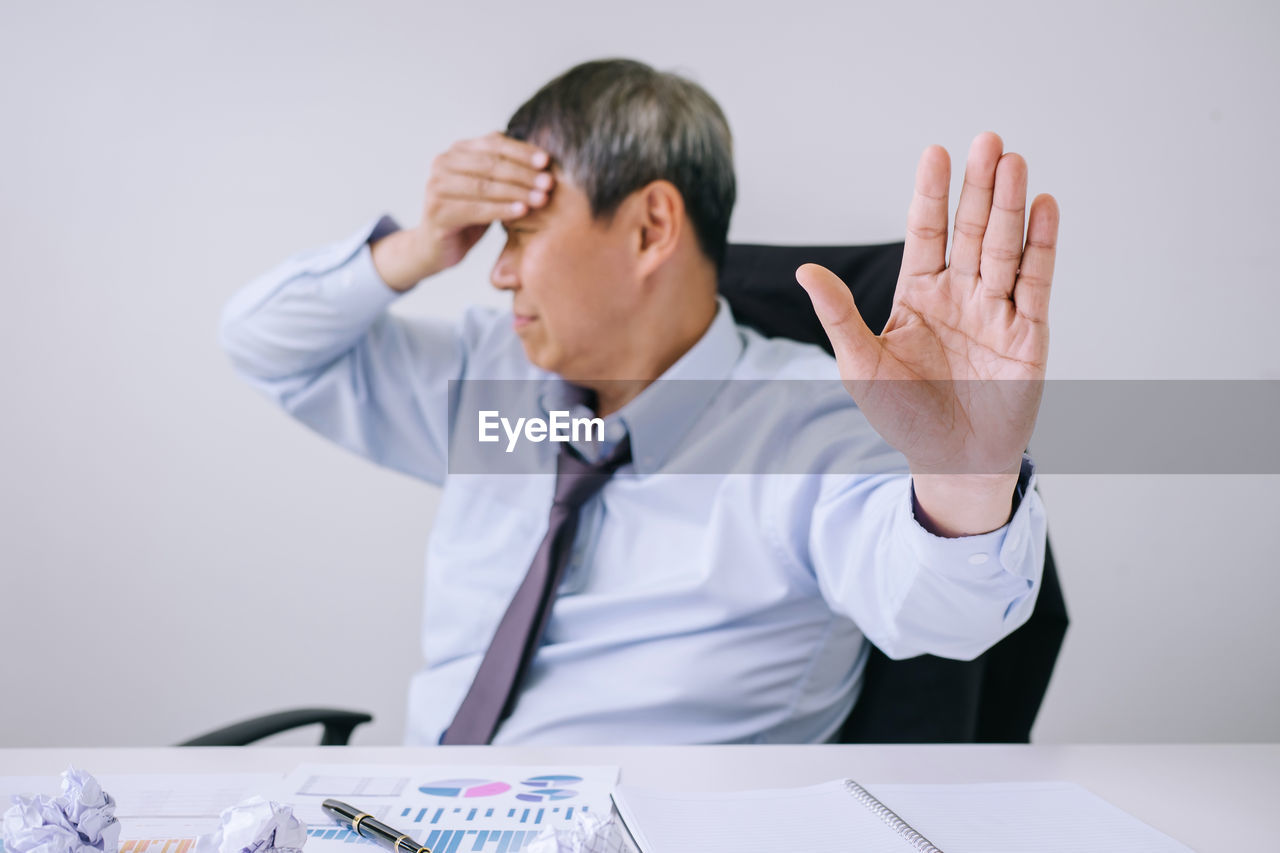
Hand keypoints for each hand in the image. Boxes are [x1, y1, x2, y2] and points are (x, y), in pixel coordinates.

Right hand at [372, 132, 554, 290]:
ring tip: (542, 199)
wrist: (437, 248)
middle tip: (549, 183)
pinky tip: (522, 211)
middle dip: (523, 173)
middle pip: (490, 164)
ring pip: (484, 186)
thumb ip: (505, 170)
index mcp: (457, 151)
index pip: (493, 143)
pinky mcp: (437, 211)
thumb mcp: (489, 188)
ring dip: (517, 192)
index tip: (547, 161)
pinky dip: (502, 210)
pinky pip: (476, 209)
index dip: (522, 151)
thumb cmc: (469, 214)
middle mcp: (442, 163)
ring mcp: (436, 187)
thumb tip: (544, 160)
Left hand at [797, 132, 1059, 533]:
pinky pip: (1035, 281)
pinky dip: (1041, 244)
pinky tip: (1044, 207)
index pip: (926, 233)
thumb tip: (805, 271)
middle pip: (971, 230)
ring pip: (1004, 247)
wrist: (950, 461)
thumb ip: (839, 316)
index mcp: (917, 296)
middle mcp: (959, 294)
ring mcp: (996, 310)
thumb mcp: (861, 365)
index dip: (931, 194)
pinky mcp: (1028, 332)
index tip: (935, 153)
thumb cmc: (902, 416)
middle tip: (987, 140)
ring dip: (1010, 205)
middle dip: (978, 186)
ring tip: (1014, 162)